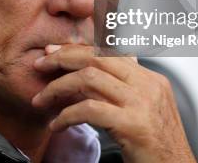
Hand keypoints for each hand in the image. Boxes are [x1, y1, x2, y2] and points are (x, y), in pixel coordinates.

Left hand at [31, 44, 195, 162]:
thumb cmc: (158, 147)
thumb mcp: (146, 110)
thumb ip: (127, 89)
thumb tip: (102, 71)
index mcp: (150, 79)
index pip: (108, 52)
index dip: (76, 49)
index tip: (53, 53)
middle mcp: (148, 85)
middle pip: (96, 56)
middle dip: (62, 58)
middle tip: (40, 65)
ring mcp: (142, 104)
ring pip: (89, 78)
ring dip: (57, 88)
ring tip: (41, 100)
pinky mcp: (133, 125)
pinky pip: (90, 110)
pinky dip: (66, 115)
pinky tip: (56, 124)